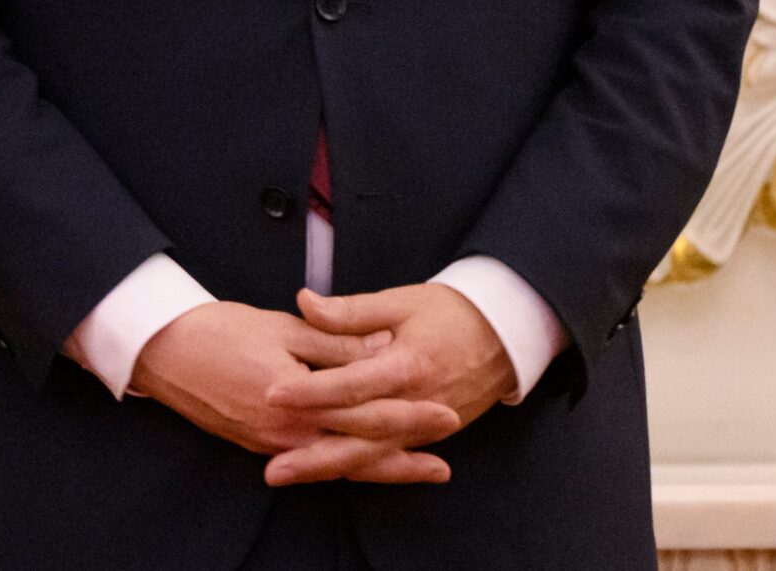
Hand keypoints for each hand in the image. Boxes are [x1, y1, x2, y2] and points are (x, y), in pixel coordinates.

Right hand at [129, 301, 454, 484]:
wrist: (162, 351)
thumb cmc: (218, 330)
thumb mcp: (281, 327)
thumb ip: (333, 343)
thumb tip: (382, 348)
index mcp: (296, 398)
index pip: (364, 412)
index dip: (408, 415)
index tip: (444, 413)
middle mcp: (287, 431)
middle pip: (358, 448)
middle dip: (406, 454)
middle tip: (446, 459)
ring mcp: (272, 443)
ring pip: (338, 462)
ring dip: (381, 468)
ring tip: (421, 470)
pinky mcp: (258, 444)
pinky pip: (312, 460)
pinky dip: (344, 463)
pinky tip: (364, 462)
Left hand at [260, 285, 516, 485]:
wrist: (504, 337)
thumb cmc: (448, 313)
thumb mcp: (400, 302)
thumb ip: (351, 311)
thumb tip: (305, 301)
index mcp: (408, 366)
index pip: (352, 385)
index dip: (311, 392)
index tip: (272, 394)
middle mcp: (416, 404)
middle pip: (359, 434)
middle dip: (312, 450)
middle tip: (270, 463)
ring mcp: (424, 426)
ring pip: (370, 455)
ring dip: (326, 468)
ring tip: (283, 473)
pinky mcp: (427, 436)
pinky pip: (386, 457)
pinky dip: (354, 468)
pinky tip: (319, 475)